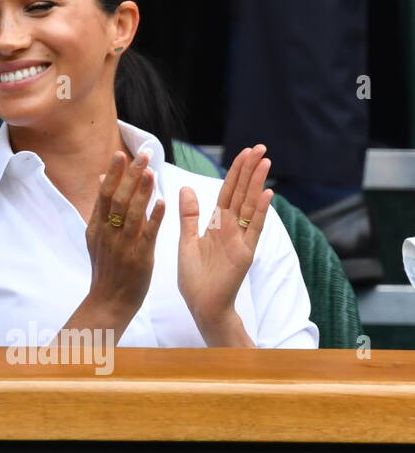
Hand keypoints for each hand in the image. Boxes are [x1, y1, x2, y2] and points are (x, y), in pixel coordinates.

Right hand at [84, 150, 165, 320]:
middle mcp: (107, 234)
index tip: (120, 154)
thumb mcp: (96, 237)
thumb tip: (100, 178)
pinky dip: (154, 218)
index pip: (104, 195)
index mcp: (96, 228)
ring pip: (132, 214)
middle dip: (130, 176)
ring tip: (151, 171)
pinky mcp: (139, 259)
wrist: (108, 302)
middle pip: (118, 199)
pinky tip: (162, 202)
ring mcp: (122, 246)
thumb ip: (101, 209)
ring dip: (142, 192)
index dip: (113, 174)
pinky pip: (147, 235)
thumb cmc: (106, 269)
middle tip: (141, 155)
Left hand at [177, 145, 271, 339]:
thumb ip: (189, 215)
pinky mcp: (245, 253)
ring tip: (266, 162)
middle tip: (261, 147)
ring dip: (258, 184)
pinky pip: (254, 229)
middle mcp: (231, 228)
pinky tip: (268, 194)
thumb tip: (185, 187)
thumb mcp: (186, 240)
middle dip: (250, 170)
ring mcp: (241, 240)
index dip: (235, 172)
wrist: (202, 305)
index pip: (227, 192)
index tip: (244, 152)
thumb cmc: (195, 277)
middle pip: (242, 193)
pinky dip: (261, 212)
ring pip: (250, 206)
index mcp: (217, 224)